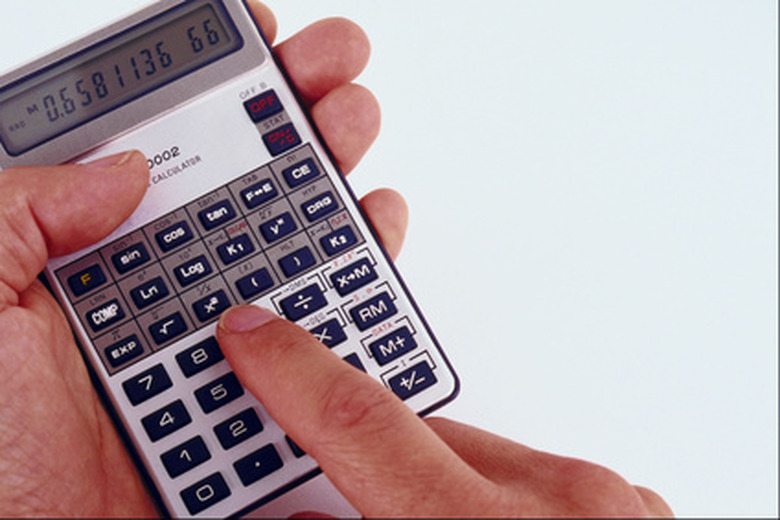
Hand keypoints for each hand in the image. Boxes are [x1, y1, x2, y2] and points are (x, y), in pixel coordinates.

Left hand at [0, 1, 397, 514]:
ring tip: (355, 119)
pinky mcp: (258, 376)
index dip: (196, 81)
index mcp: (77, 251)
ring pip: (285, 231)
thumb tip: (121, 169)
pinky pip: (319, 310)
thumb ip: (12, 214)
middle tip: (330, 60)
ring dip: (330, 168)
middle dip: (289, 104)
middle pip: (232, 173)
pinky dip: (354, 265)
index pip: (144, 142)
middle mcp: (151, 276)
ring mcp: (211, 324)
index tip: (246, 33)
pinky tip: (371, 222)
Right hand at [218, 307, 674, 516]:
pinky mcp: (629, 509)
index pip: (362, 423)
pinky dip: (493, 503)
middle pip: (419, 439)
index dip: (292, 373)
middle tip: (336, 503)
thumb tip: (299, 517)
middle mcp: (563, 504)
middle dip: (368, 468)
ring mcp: (607, 504)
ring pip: (476, 458)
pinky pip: (531, 479)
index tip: (254, 338)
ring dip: (434, 491)